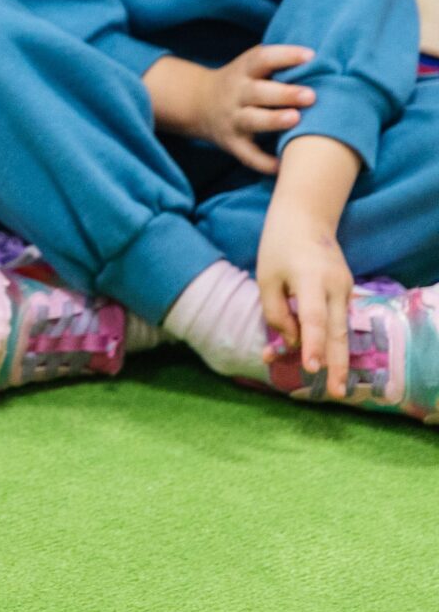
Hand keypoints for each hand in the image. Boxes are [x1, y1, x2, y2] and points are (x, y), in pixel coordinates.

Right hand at [184, 45, 316, 173]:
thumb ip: (279, 62)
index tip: (311, 56)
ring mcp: (232, 119)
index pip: (261, 59)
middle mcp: (236, 94)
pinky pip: (247, 155)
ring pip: (251, 120)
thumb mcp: (250, 66)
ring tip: (295, 119)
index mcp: (243, 71)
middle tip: (311, 95)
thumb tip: (329, 56)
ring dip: (273, 120)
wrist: (198, 103)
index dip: (285, 55)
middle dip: (284, 94)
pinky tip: (283, 166)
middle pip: (257, 92)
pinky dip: (263, 163)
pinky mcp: (232, 143)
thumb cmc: (243, 82)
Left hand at [256, 211, 352, 396]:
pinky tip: (322, 359)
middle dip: (336, 363)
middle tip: (335, 392)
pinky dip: (329, 339)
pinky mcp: (346, 292)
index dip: (313, 344)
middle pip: (337, 331)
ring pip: (341, 330)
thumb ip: (275, 311)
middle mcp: (335, 287)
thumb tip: (292, 341)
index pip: (314, 318)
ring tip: (335, 386)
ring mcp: (345, 289)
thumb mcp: (266, 277)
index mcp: (311, 280)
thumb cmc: (278, 247)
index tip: (312, 367)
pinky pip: (336, 320)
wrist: (306, 219)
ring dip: (336, 358)